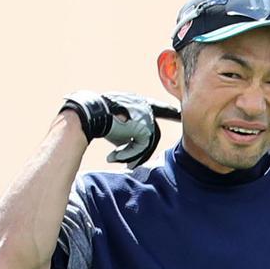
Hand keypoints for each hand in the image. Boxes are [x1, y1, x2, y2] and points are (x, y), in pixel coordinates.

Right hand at [60, 91, 180, 168]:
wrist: (90, 113)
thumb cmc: (98, 120)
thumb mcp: (117, 126)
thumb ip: (129, 134)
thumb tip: (133, 154)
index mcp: (139, 103)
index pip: (159, 108)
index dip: (170, 113)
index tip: (179, 115)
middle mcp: (145, 106)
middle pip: (151, 135)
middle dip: (140, 153)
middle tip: (128, 166)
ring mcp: (146, 115)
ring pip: (147, 143)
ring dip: (131, 155)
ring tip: (115, 158)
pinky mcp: (144, 126)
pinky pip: (141, 147)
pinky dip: (128, 154)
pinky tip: (113, 156)